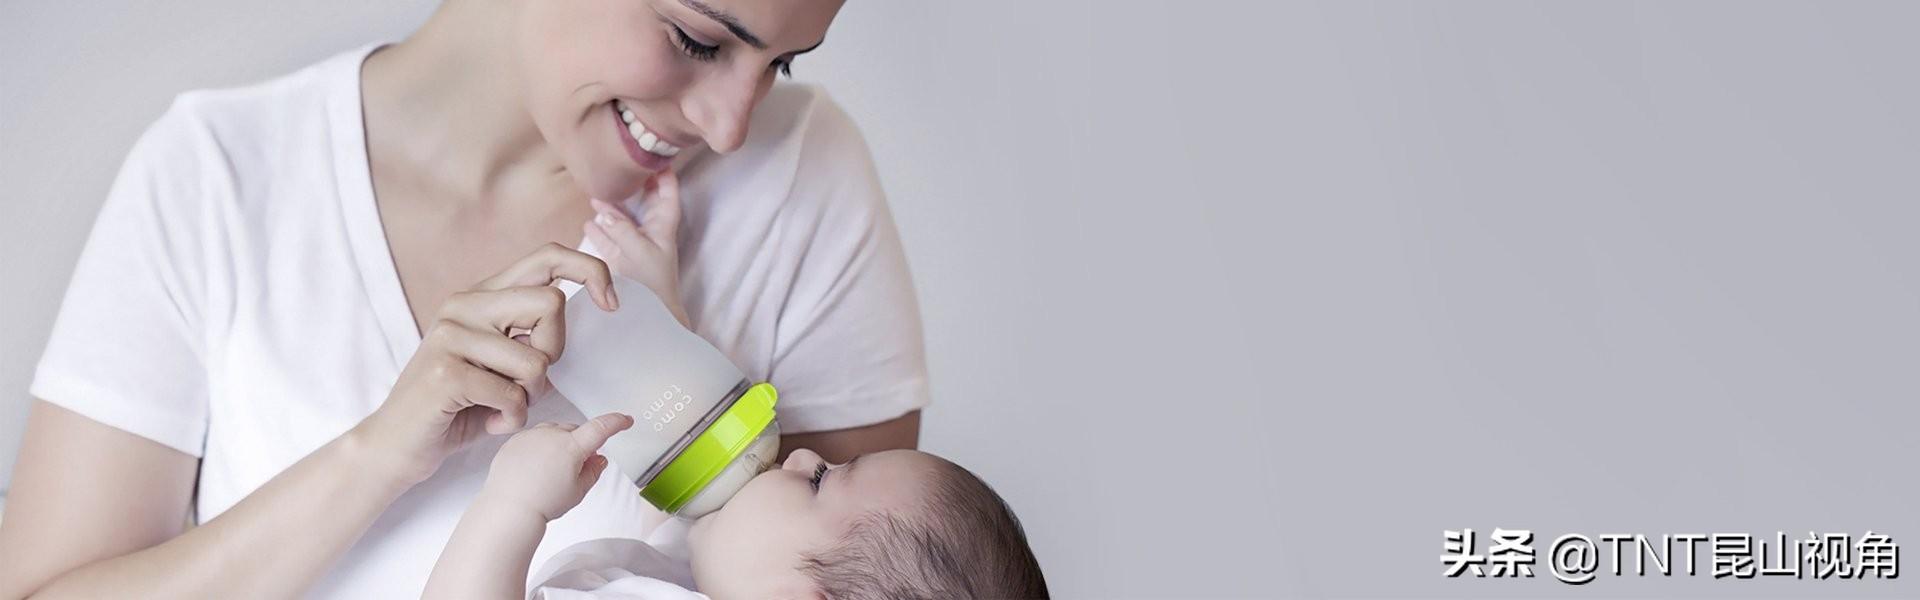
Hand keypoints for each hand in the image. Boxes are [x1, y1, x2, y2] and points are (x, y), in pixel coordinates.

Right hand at [352, 243, 618, 485]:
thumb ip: (531, 333)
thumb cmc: (459, 404)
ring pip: (536, 360)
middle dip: (555, 351)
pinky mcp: (445, 373)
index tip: (611, 304)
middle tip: (527, 380)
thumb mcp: (500, 359)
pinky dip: (511, 419)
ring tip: (500, 405)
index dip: (590, 271)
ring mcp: (450, 336)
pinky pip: (513, 396)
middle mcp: (463, 305)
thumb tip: (593, 309)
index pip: (548, 256)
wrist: (397, 445)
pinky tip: (488, 421)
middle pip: (551, 303)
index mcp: (481, 295)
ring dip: (530, 397)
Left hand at [480, 413, 634, 520]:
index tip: (626, 420)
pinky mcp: (514, 441)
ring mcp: (531, 436)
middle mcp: (551, 434)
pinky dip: (538, 448)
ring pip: (553, 432)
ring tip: (550, 470)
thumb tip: (598, 458)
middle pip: (574, 431)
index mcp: (571, 446)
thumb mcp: (579, 491)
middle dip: (579, 444)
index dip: (617, 422)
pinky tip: (534, 469)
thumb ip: (594, 470)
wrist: (510, 508)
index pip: (600, 428)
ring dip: (558, 444)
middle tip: (575, 467)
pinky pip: (533, 438)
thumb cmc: (544, 502)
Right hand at [585, 170, 690, 327]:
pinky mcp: (622, 261)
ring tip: (596, 194)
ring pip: (624, 220)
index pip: (667, 194)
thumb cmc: (652, 284)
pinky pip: (609, 240)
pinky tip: (589, 224)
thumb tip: (604, 212)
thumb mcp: (638, 252)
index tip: (657, 157)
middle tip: (621, 168)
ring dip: (611, 208)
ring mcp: (636, 246)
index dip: (664, 176)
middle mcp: (650, 233)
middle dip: (634, 186)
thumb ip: (622, 229)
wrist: (652, 317)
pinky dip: (600, 231)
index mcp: (663, 227)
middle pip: (644, 203)